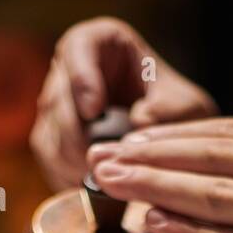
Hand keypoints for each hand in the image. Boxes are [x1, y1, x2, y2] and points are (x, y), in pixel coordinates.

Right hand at [29, 18, 216, 190]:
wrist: (173, 140)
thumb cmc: (177, 112)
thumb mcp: (185, 106)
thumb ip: (165, 111)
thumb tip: (137, 123)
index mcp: (101, 42)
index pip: (78, 48)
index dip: (81, 79)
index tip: (95, 109)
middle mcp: (71, 69)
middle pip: (57, 99)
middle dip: (76, 135)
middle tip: (96, 161)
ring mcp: (58, 105)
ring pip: (48, 132)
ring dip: (69, 161)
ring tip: (96, 180)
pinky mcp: (53, 139)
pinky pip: (49, 158)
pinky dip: (66, 176)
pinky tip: (88, 189)